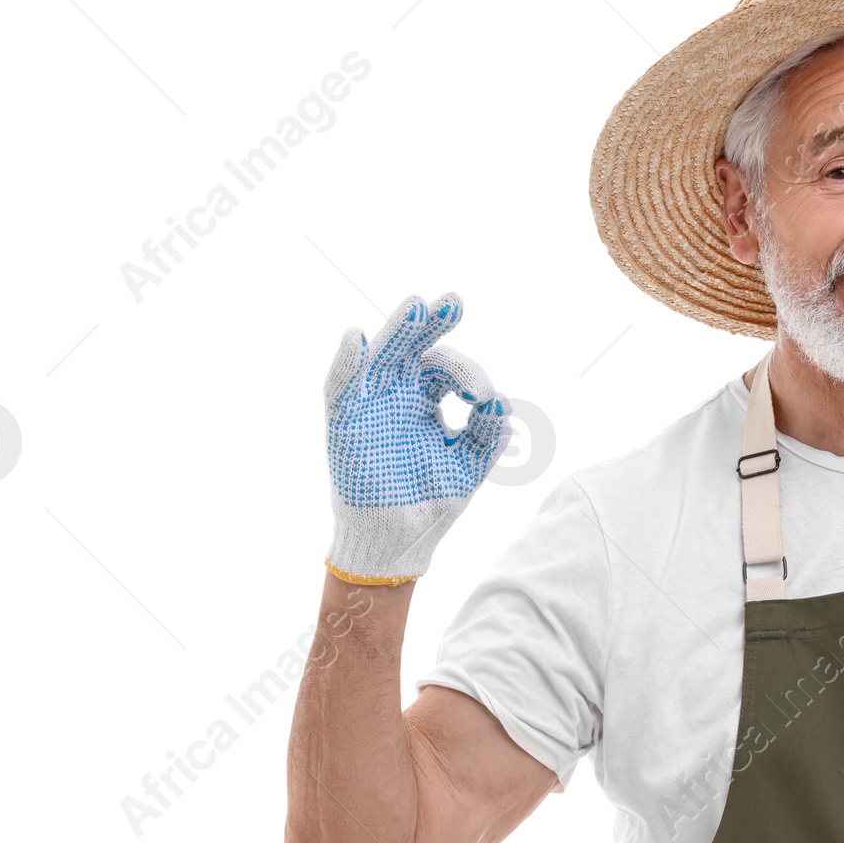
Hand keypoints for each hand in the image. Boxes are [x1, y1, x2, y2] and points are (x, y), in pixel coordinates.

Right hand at [324, 292, 508, 584]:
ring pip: (381, 356)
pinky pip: (340, 386)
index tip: (482, 397)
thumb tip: (503, 404)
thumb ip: (486, 435)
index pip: (447, 368)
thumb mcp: (468, 466)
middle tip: (455, 303)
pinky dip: (346, 362)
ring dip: (398, 331)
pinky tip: (357, 338)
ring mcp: (370, 404)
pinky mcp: (345, 421)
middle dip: (433, 325)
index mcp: (427, 401)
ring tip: (417, 308)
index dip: (468, 374)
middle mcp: (398, 394)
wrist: (399, 539)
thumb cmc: (431, 500)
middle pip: (414, 348)